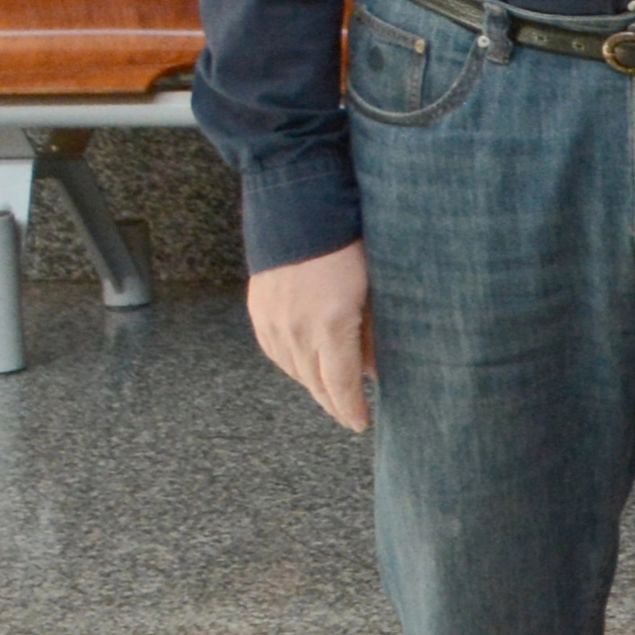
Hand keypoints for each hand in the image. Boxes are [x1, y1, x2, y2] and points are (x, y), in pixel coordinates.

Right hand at [248, 242, 371, 432]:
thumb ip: (373, 333)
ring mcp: (273, 321)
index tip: (361, 423)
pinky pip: (274, 352)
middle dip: (334, 404)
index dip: (351, 408)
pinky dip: (292, 364)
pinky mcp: (259, 312)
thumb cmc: (350, 245)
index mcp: (330, 325)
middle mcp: (296, 329)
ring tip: (333, 394)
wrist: (300, 211)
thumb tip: (376, 369)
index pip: (341, 384)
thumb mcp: (374, 289)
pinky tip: (305, 367)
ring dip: (313, 385)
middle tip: (350, 416)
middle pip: (315, 383)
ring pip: (293, 370)